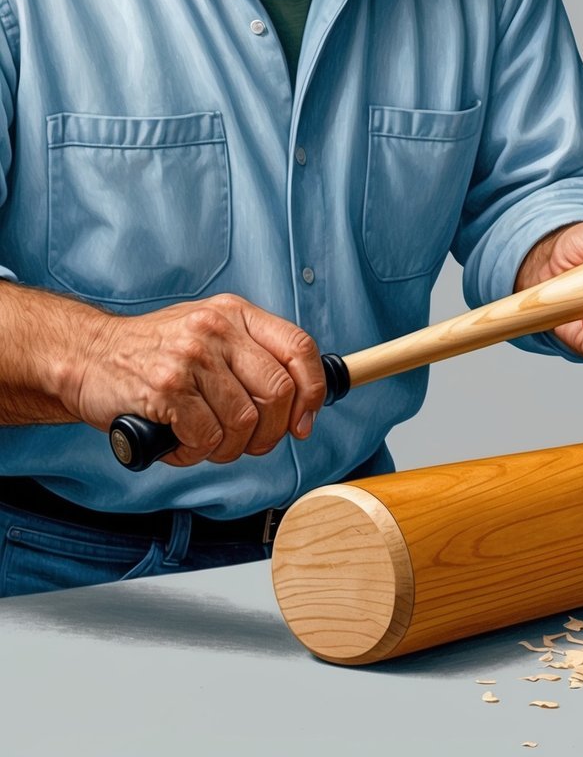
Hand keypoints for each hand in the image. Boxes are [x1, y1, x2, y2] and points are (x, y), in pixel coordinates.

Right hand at [69, 293, 325, 466]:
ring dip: (230, 447)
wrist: (84, 356)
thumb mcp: (209, 336)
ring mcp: (191, 356)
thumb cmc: (154, 355)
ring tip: (207, 443)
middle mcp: (216, 328)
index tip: (304, 421)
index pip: (300, 347)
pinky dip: (197, 453)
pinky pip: (208, 436)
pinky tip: (180, 443)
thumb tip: (303, 402)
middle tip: (252, 444)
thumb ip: (252, 357)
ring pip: (245, 421)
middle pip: (278, 392)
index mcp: (236, 314)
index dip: (313, 390)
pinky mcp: (166, 386)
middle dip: (271, 432)